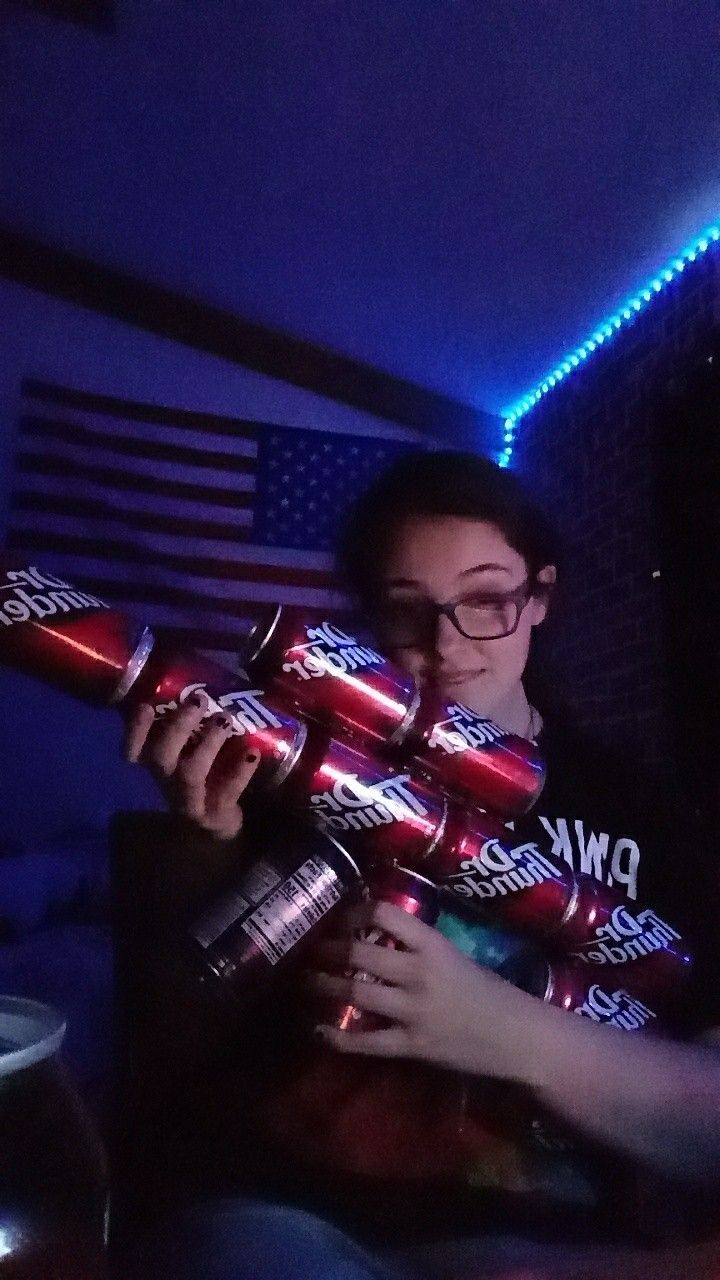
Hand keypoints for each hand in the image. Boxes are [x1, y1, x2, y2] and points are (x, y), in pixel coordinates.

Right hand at [123, 691, 259, 839]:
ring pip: (190, 773)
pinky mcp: (215, 814)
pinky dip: (239, 772)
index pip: (133, 749)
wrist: (219, 822)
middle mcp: (167, 780)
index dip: (135, 729)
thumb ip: (192, 722)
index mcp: (158, 762)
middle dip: (178, 726)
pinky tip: (252, 753)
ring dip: (208, 744)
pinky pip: (226, 794)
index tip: (146, 704)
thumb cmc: (204, 773)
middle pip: (160, 756)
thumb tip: (204, 679)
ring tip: (225, 719)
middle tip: (199, 698)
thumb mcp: (193, 748)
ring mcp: (189, 800)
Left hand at [307, 898, 540, 1077]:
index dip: (355, 911)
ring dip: (324, 985)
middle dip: (328, 949)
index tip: (339, 915)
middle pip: (359, 953)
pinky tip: (320, 1029)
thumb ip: (419, 945)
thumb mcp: (455, 955)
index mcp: (434, 945)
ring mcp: (413, 1011)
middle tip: (309, 947)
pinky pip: (367, 1041)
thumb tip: (376, 931)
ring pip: (355, 993)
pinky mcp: (412, 1045)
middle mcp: (419, 973)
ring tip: (305, 979)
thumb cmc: (489, 992)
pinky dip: (339, 1035)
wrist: (518, 1036)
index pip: (386, 914)